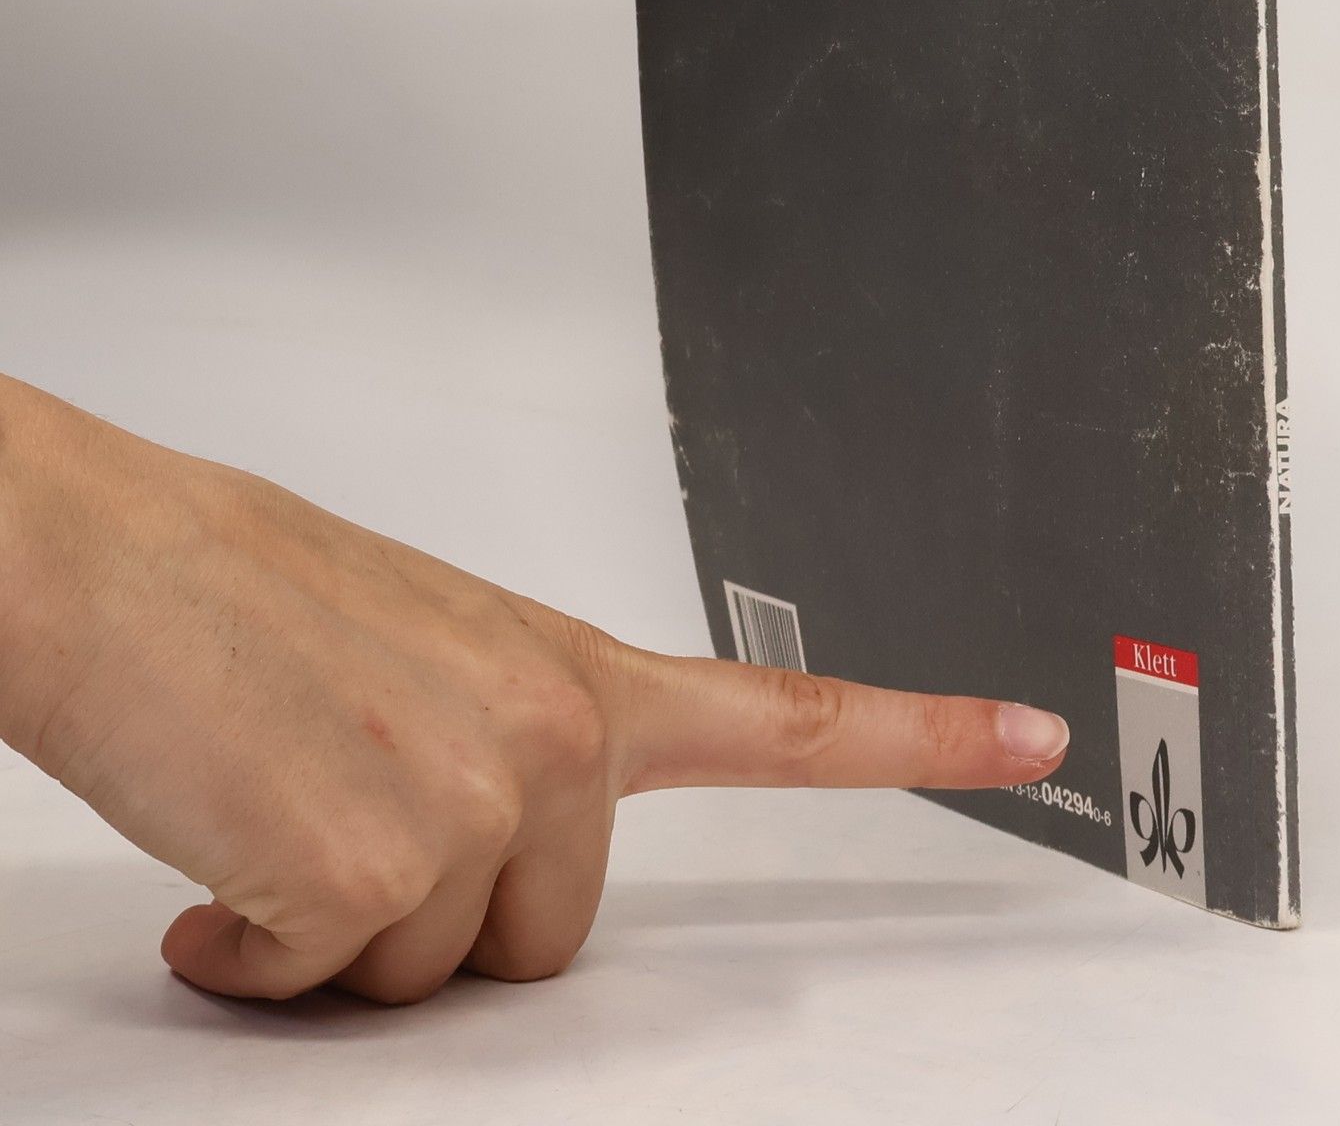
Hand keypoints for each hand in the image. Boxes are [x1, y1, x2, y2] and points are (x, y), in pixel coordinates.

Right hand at [0, 375, 1070, 1003]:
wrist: (97, 560)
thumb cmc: (241, 594)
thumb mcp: (427, 652)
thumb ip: (508, 746)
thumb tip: (491, 864)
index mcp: (574, 670)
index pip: (788, 711)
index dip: (924, 734)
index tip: (1033, 735)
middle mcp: (554, 730)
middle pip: (547, 935)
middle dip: (440, 914)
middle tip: (339, 802)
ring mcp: (477, 797)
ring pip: (436, 977)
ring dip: (340, 928)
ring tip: (274, 801)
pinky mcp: (375, 871)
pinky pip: (327, 990)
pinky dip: (255, 953)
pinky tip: (217, 859)